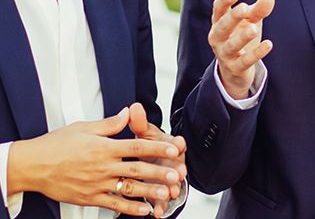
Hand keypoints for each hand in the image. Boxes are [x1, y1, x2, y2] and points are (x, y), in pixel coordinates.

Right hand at [7, 105, 182, 215]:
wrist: (32, 166)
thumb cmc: (55, 144)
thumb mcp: (82, 128)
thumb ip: (109, 124)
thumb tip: (128, 113)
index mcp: (102, 146)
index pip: (136, 146)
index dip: (157, 147)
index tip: (173, 149)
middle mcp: (102, 166)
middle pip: (137, 169)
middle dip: (159, 172)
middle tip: (177, 174)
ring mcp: (96, 184)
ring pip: (128, 188)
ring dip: (149, 191)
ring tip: (167, 194)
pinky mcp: (89, 198)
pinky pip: (114, 204)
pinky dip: (130, 208)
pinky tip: (145, 210)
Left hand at [125, 102, 187, 216]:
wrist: (157, 162)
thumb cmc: (150, 145)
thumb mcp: (145, 133)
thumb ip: (140, 122)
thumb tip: (134, 108)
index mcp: (168, 146)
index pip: (175, 143)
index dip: (177, 143)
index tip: (180, 142)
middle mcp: (172, 162)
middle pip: (176, 165)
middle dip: (178, 168)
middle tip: (180, 171)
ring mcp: (169, 179)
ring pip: (171, 184)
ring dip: (172, 188)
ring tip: (171, 193)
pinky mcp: (163, 193)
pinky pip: (162, 201)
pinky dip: (161, 207)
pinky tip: (157, 212)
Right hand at [207, 0, 273, 99]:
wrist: (235, 69)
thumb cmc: (241, 37)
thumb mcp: (250, 22)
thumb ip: (258, 10)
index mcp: (219, 22)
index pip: (218, 9)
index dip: (224, 1)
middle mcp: (218, 37)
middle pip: (222, 26)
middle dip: (232, 17)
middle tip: (244, 8)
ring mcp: (224, 54)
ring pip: (232, 45)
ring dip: (242, 37)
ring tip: (254, 28)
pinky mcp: (235, 68)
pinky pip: (245, 61)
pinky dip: (256, 53)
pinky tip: (268, 44)